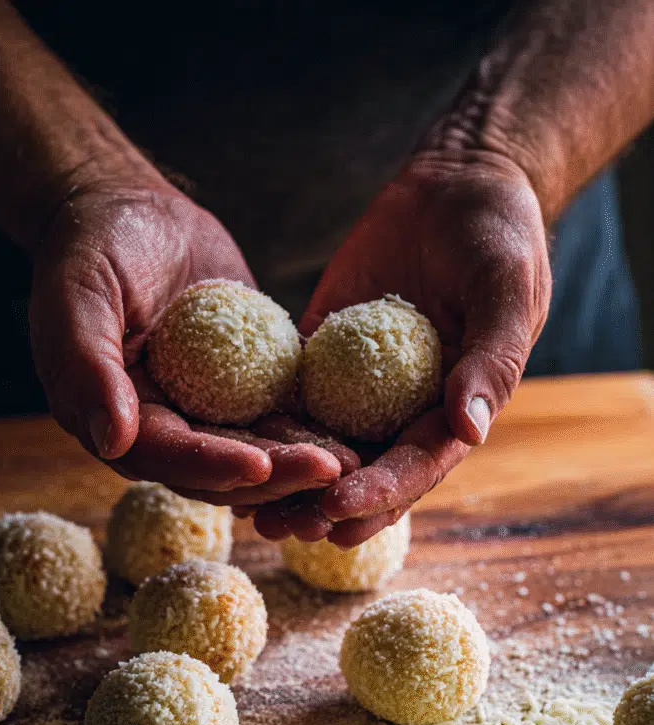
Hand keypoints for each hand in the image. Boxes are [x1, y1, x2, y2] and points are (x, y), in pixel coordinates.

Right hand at [29, 183, 350, 501]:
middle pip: (223, 468)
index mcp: (119, 422)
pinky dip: (316, 423)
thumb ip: (85, 367)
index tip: (258, 467)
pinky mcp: (247, 385)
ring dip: (303, 459)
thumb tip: (111, 440)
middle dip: (276, 476)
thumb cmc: (92, 249)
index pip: (167, 456)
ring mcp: (210, 410)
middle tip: (329, 472)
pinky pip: (283, 410)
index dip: (212, 465)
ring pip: (260, 448)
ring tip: (354, 461)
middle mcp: (167, 429)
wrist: (131, 212)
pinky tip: (358, 428)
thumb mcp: (77, 297)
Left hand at [253, 151, 550, 545]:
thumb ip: (491, 361)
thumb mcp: (506, 290)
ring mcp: (358, 388)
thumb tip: (471, 431)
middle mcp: (402, 411)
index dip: (378, 493)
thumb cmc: (497, 237)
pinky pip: (290, 397)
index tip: (337, 510)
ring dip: (288, 482)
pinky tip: (229, 447)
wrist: (456, 185)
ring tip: (246, 512)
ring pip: (321, 447)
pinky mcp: (321, 357)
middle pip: (362, 474)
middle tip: (281, 528)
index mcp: (451, 411)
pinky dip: (265, 425)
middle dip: (322, 507)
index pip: (414, 467)